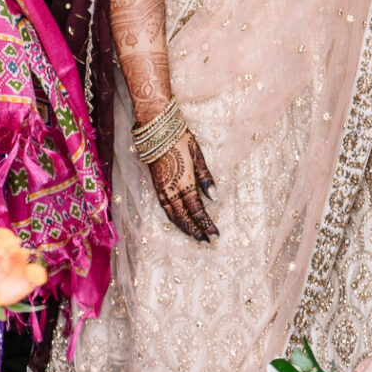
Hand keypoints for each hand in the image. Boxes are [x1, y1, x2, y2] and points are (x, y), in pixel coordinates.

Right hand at [149, 127, 218, 241]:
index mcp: (185, 183)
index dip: (206, 224)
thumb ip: (206, 178)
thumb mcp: (198, 156)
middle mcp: (172, 190)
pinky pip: (165, 208)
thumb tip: (214, 197)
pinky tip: (177, 221)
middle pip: (185, 217)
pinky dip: (173, 218)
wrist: (157, 131)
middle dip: (196, 230)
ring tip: (194, 235)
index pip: (198, 210)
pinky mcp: (156, 186)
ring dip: (184, 227)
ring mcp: (162, 189)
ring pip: (173, 215)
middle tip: (206, 240)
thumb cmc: (181, 139)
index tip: (215, 234)